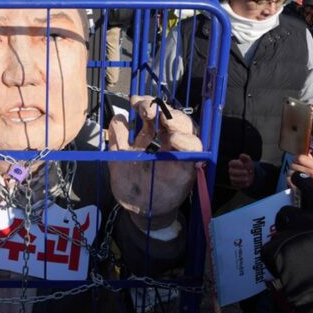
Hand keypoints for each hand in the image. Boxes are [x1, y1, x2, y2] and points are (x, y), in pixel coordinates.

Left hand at [108, 96, 199, 229]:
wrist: (138, 212)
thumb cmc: (131, 185)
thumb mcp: (118, 159)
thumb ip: (118, 139)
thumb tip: (117, 117)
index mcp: (155, 139)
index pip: (157, 114)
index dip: (148, 104)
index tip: (134, 101)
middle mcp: (170, 143)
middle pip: (174, 117)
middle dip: (161, 108)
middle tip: (146, 108)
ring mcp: (180, 154)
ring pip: (188, 129)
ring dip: (176, 120)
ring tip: (163, 119)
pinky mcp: (188, 168)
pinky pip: (195, 151)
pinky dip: (187, 142)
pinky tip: (174, 139)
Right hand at [228, 154, 254, 188]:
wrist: (251, 175)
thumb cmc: (248, 166)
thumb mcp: (248, 161)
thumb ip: (245, 157)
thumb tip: (241, 155)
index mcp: (233, 164)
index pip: (231, 163)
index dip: (236, 163)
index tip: (242, 164)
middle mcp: (231, 170)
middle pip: (231, 171)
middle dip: (239, 172)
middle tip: (246, 172)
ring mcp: (232, 177)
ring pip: (233, 179)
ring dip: (240, 179)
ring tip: (247, 178)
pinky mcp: (234, 183)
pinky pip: (236, 185)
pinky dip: (242, 184)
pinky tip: (247, 183)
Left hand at [289, 154, 312, 182]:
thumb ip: (311, 162)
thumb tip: (307, 154)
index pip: (301, 157)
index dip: (296, 159)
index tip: (298, 163)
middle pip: (293, 164)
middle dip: (293, 168)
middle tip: (297, 173)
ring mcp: (306, 180)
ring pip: (290, 171)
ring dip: (290, 174)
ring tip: (296, 179)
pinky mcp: (299, 186)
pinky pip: (288, 178)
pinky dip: (289, 180)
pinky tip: (294, 184)